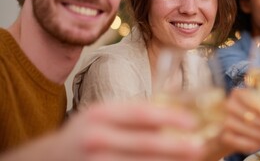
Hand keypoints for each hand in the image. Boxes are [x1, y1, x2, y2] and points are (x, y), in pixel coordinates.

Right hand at [1, 101, 204, 160]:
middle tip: (199, 148)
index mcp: (100, 114)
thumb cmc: (86, 132)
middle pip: (144, 144)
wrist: (51, 158)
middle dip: (175, 147)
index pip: (140, 113)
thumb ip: (132, 116)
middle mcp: (96, 137)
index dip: (169, 118)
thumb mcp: (104, 116)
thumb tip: (174, 117)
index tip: (192, 122)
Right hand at [219, 89, 259, 153]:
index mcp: (239, 93)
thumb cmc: (245, 117)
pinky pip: (245, 143)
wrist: (222, 130)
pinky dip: (256, 144)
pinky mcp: (223, 136)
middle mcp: (229, 105)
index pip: (258, 103)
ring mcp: (224, 121)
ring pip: (252, 131)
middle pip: (256, 117)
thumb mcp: (256, 107)